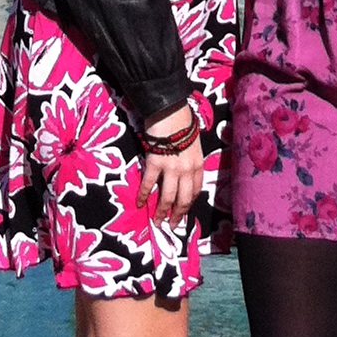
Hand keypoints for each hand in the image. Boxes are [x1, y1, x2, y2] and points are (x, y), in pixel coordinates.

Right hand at [139, 107, 203, 226]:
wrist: (170, 110)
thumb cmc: (182, 123)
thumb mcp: (192, 143)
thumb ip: (189, 159)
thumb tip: (182, 172)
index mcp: (197, 164)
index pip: (195, 191)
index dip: (189, 204)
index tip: (183, 213)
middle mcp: (187, 169)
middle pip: (183, 199)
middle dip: (177, 215)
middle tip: (171, 226)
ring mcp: (171, 167)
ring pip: (168, 196)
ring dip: (161, 211)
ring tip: (157, 222)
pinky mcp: (155, 162)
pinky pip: (149, 183)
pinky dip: (143, 195)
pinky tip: (140, 203)